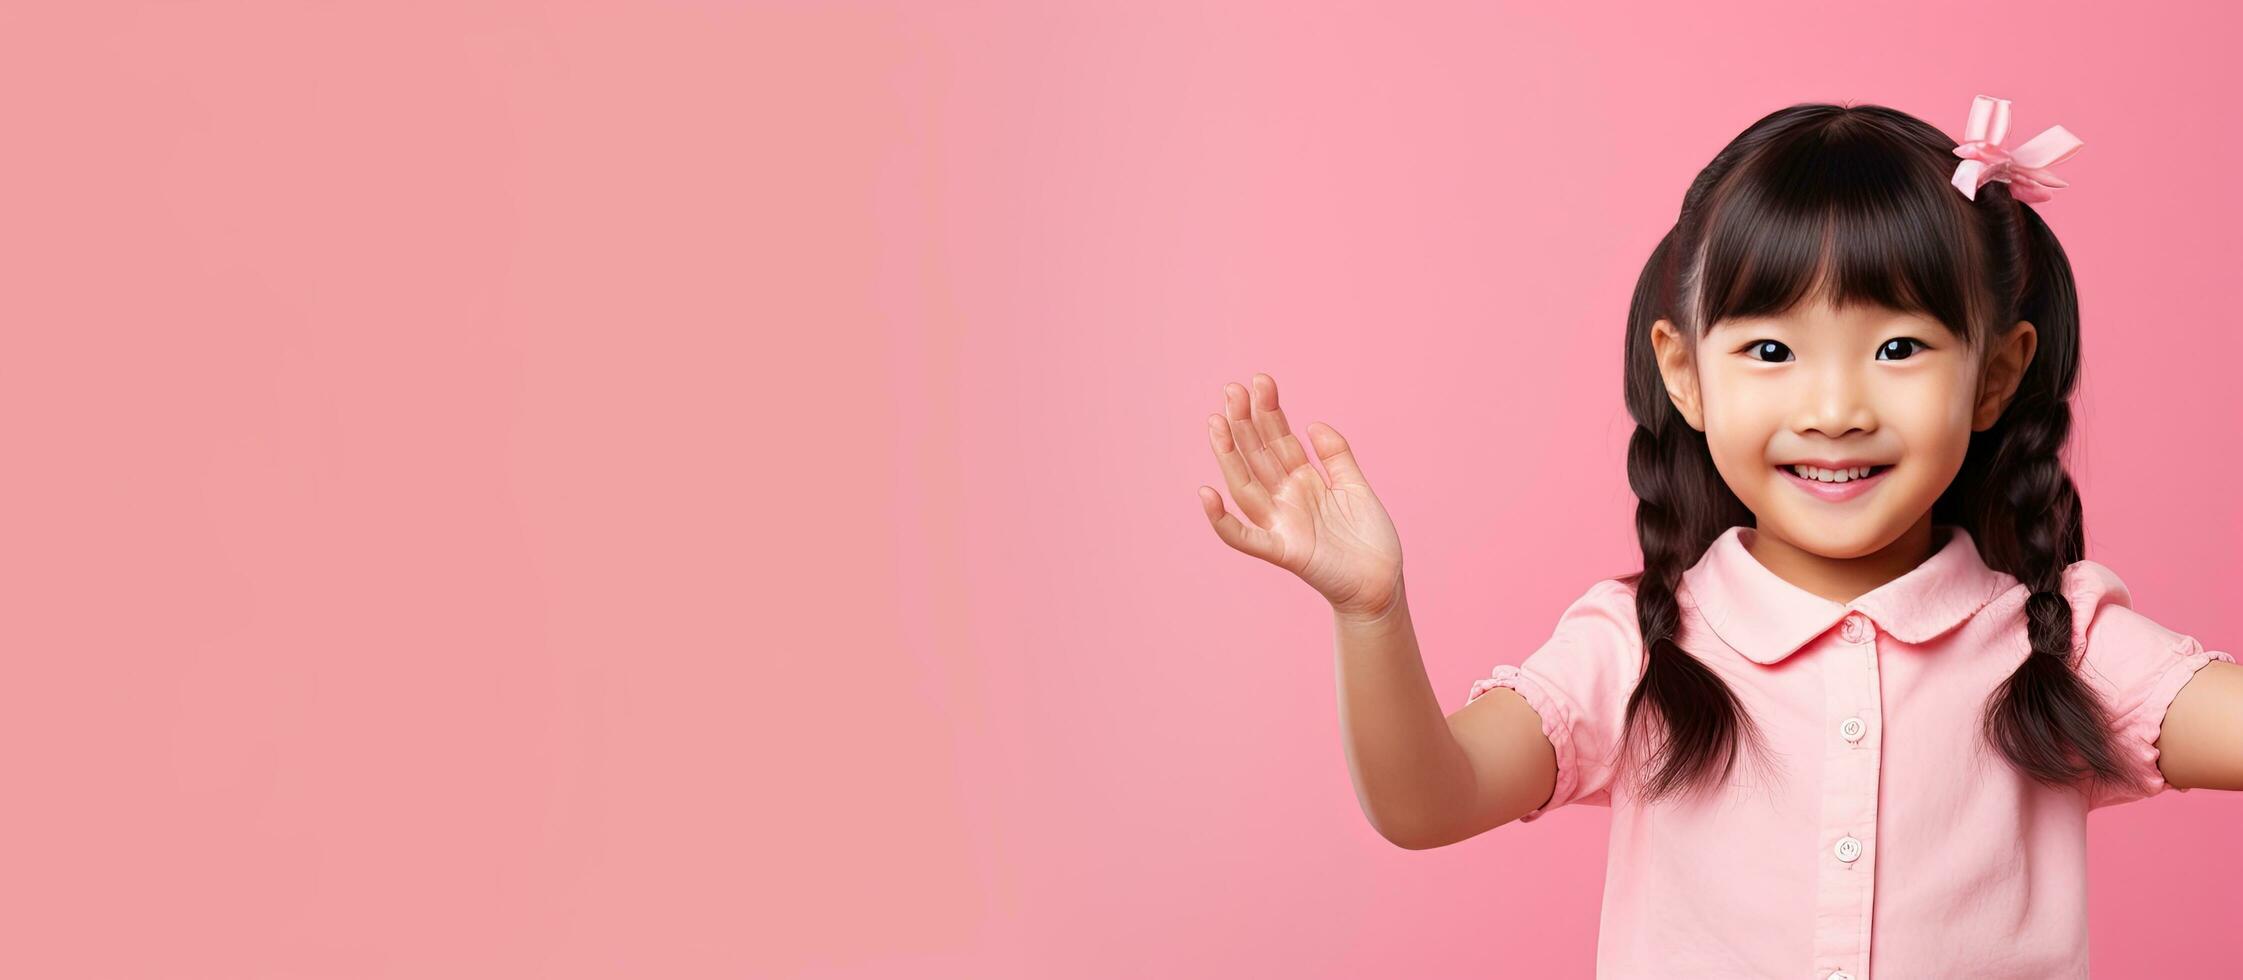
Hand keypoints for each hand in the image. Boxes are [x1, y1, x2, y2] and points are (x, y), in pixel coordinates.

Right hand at [1197, 373, 1404, 618]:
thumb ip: (1336, 455)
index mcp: (1303, 480)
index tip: (1261, 380)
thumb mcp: (1356, 487)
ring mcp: (1282, 523)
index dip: (1269, 411)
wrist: (1382, 584)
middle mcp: (1286, 498)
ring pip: (1246, 484)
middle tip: (1232, 389)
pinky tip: (1206, 495)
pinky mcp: (1284, 551)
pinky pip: (1246, 537)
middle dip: (1244, 422)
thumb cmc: (1369, 539)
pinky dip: (1223, 521)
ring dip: (1228, 455)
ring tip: (1216, 422)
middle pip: (1258, 455)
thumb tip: (1312, 423)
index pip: (1279, 439)